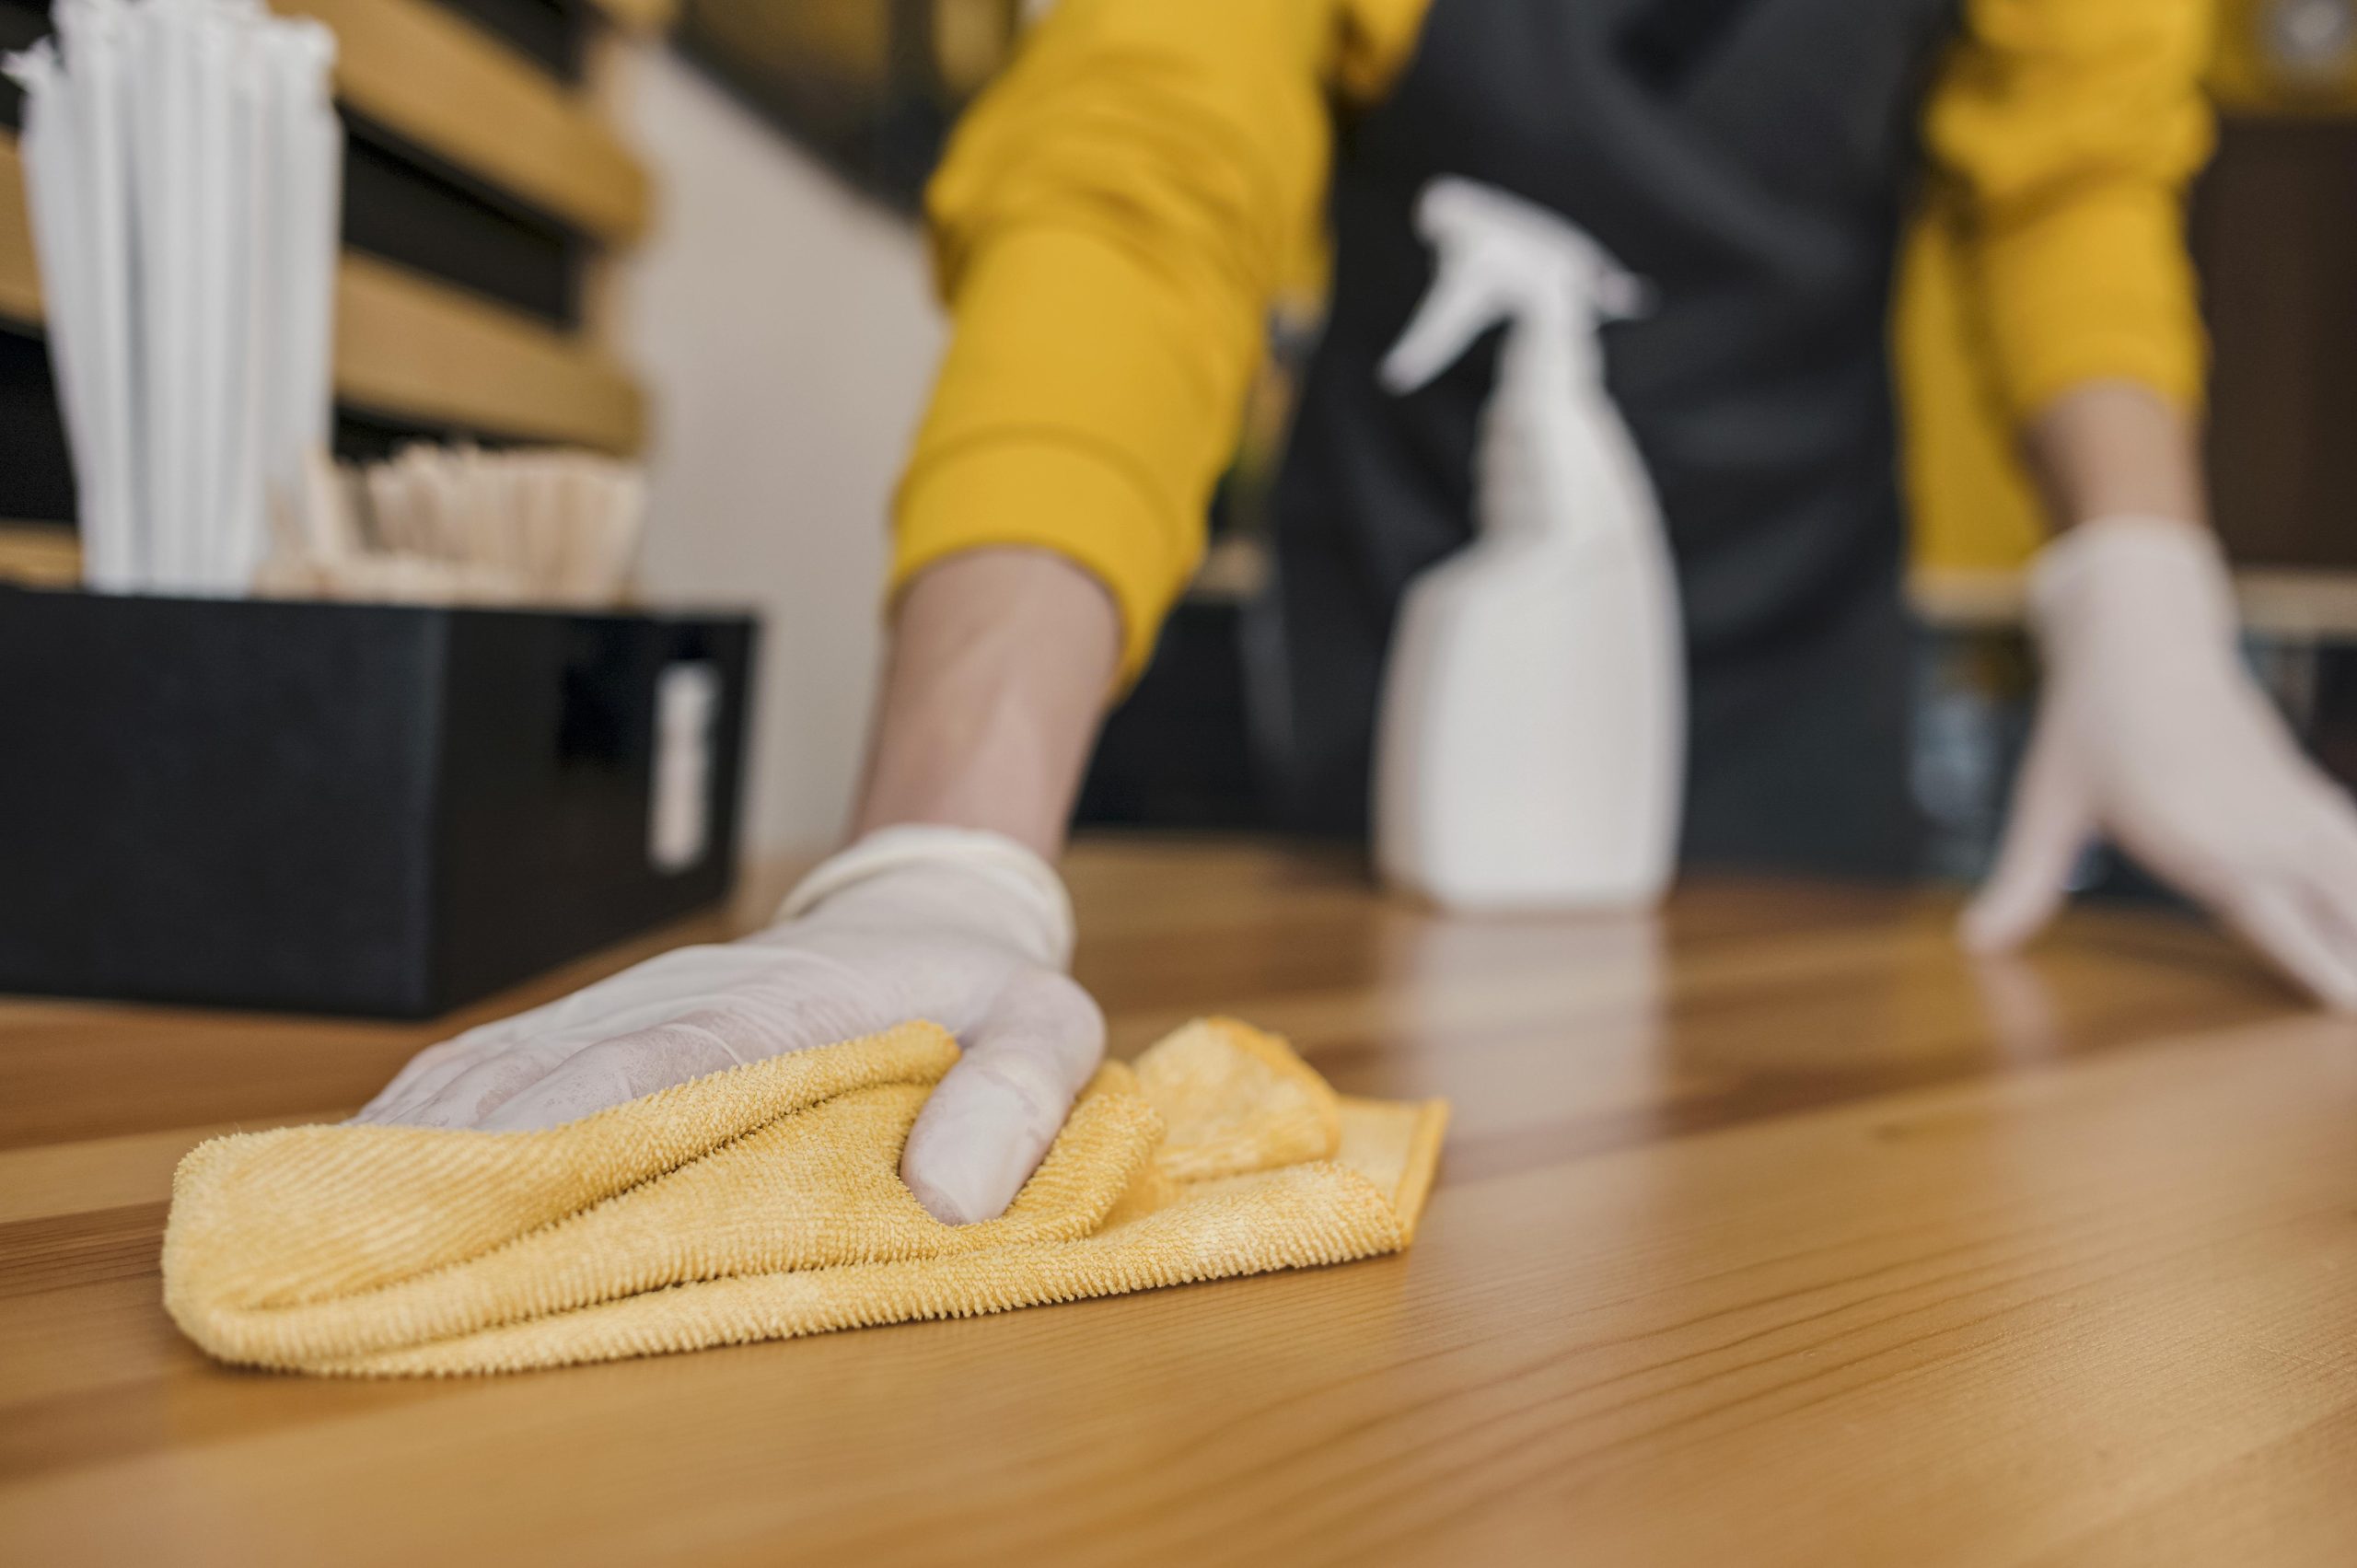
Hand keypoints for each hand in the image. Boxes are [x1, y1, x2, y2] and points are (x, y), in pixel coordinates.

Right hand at [353, 826, 1106, 1221]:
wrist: (932, 909)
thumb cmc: (987, 990)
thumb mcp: (1049, 1030)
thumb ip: (1019, 1098)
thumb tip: (953, 1197)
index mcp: (786, 1007)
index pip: (662, 1064)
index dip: (572, 1127)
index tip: (484, 1192)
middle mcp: (685, 1001)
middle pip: (549, 1074)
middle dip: (460, 1157)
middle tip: (366, 1240)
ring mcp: (635, 1009)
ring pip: (504, 1070)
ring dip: (425, 1143)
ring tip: (338, 1223)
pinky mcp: (610, 1029)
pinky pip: (504, 1069)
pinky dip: (437, 1120)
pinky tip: (377, 1172)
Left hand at [1962, 516, 2356, 1007]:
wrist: (2141, 633)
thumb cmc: (2088, 721)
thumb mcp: (2046, 803)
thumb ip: (2024, 882)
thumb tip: (1974, 940)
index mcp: (2200, 839)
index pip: (2275, 923)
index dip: (2317, 971)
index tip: (2348, 1011)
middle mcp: (2259, 826)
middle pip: (2341, 908)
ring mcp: (2287, 803)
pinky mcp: (2298, 783)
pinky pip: (2353, 838)